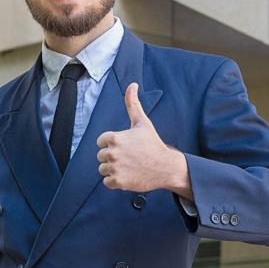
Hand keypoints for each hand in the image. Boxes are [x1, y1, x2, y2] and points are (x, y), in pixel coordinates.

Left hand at [96, 83, 192, 197]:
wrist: (166, 167)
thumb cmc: (154, 144)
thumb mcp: (142, 122)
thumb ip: (132, 104)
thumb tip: (132, 85)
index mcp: (114, 137)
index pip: (101, 142)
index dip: (112, 145)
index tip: (126, 148)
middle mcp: (112, 152)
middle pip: (101, 156)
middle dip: (113, 157)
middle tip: (129, 158)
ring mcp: (115, 168)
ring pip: (103, 169)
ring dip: (113, 170)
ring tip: (129, 167)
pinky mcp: (118, 182)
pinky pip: (107, 182)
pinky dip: (115, 182)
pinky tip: (127, 176)